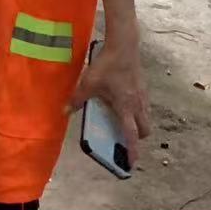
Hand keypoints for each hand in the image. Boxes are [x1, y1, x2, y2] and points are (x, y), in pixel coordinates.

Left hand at [69, 34, 150, 160]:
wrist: (124, 46)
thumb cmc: (107, 66)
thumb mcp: (88, 83)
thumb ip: (77, 99)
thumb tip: (65, 111)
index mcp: (125, 107)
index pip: (131, 135)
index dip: (132, 150)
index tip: (132, 163)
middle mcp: (138, 104)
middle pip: (144, 130)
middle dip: (137, 138)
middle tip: (124, 139)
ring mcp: (143, 95)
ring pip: (145, 117)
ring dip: (138, 123)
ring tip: (123, 121)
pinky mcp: (143, 87)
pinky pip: (143, 105)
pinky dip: (137, 110)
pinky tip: (123, 101)